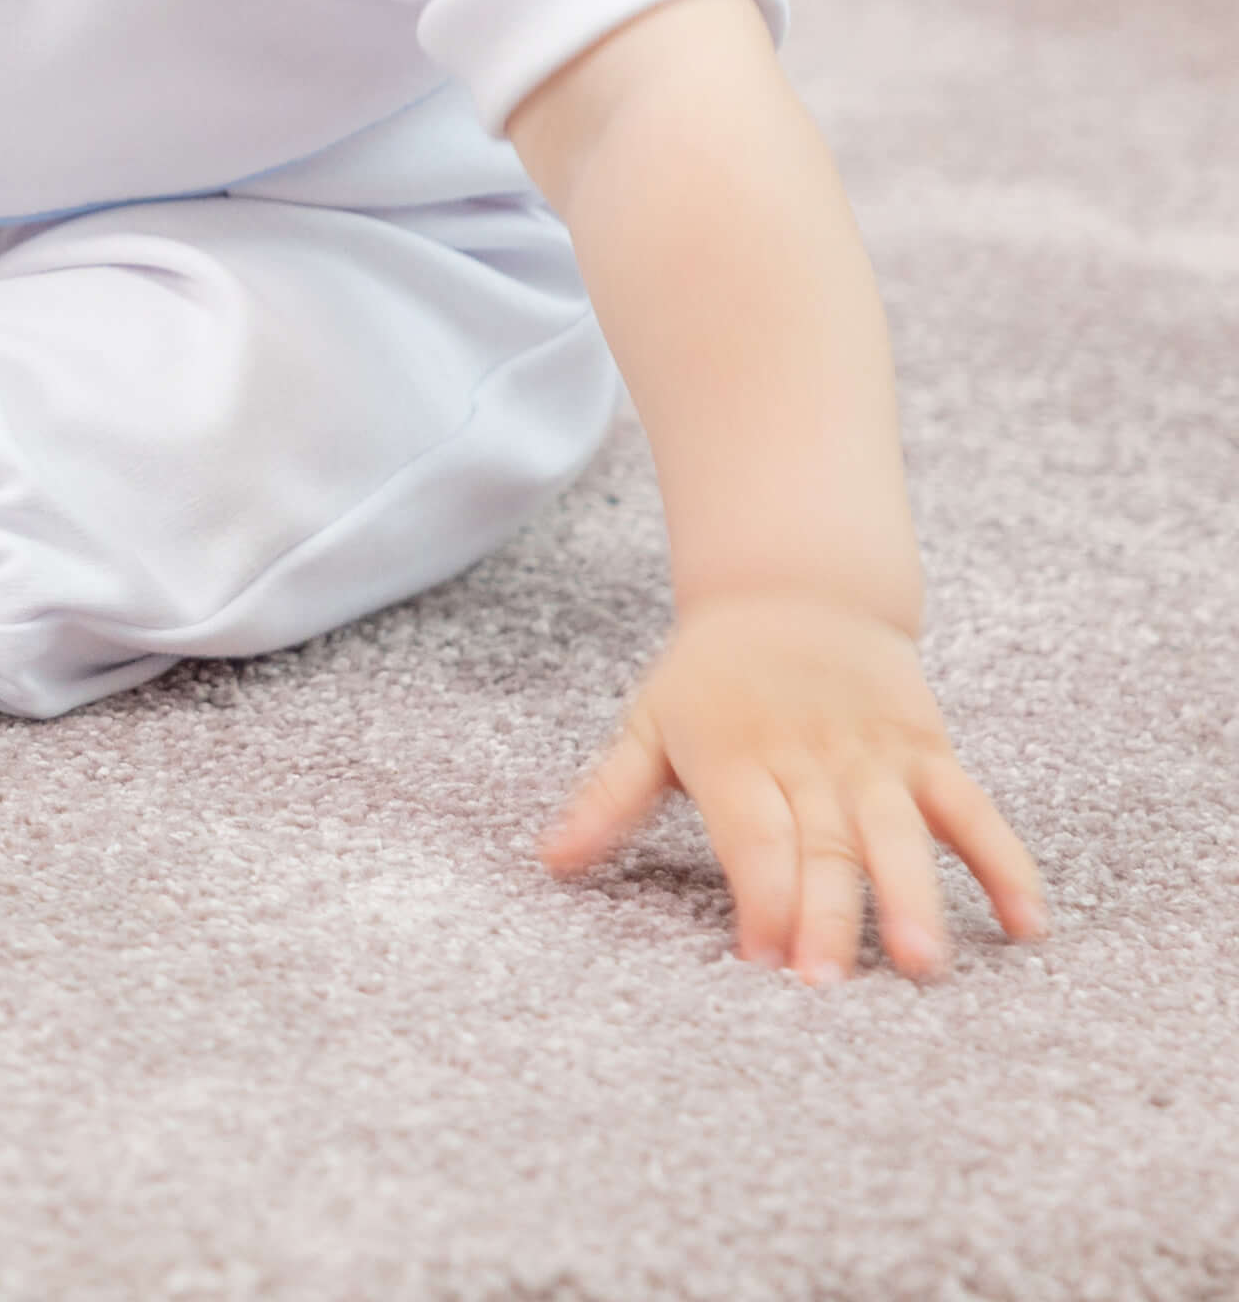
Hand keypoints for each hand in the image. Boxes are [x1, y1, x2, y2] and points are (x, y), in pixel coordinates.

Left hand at [543, 594, 1047, 982]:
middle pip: (822, 845)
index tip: (759, 963)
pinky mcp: (926, 752)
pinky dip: (1004, 862)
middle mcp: (805, 758)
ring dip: (912, 897)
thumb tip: (546, 860)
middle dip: (825, 917)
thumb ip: (606, 798)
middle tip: (828, 987)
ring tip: (923, 963)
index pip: (750, 836)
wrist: (791, 587)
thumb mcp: (648, 724)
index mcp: (731, 755)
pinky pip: (971, 810)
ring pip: (897, 832)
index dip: (757, 897)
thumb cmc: (709, 676)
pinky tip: (1028, 924)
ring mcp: (872, 757)